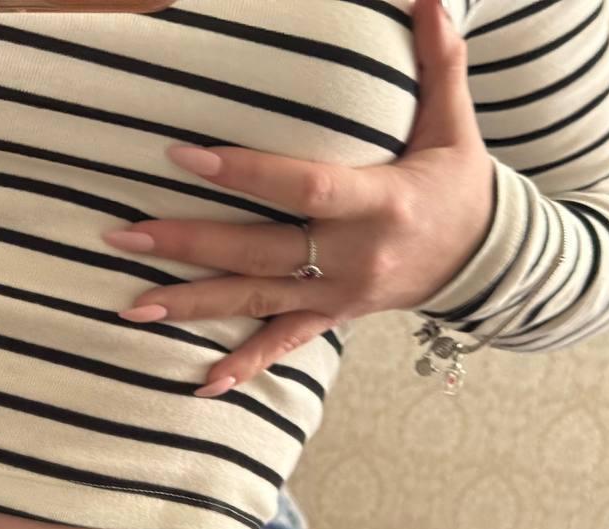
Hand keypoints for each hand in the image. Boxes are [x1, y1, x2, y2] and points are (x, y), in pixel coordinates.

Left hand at [101, 0, 493, 397]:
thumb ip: (438, 63)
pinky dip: (245, 367)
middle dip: (187, 244)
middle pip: (258, 251)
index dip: (244, 173)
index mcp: (381, 203)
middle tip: (122, 236)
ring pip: (255, 301)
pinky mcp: (332, 319)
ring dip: (191, 305)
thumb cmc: (460, 187)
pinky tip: (201, 385)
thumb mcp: (454, 126)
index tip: (183, 154)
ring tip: (131, 307)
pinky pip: (283, 345)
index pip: (301, 187)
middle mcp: (352, 258)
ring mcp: (338, 296)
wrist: (487, 262)